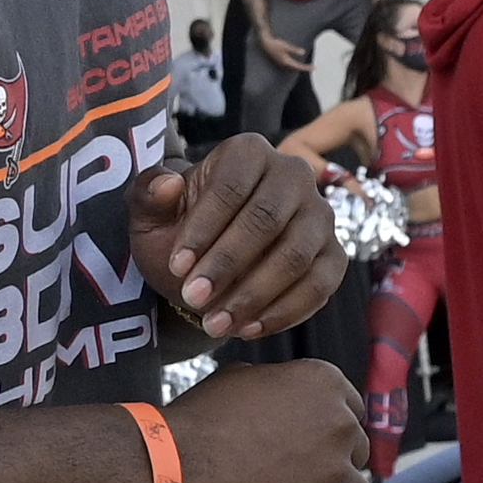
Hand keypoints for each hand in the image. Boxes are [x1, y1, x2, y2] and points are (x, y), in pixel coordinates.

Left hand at [139, 135, 338, 339]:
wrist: (209, 261)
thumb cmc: (179, 231)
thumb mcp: (151, 215)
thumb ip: (149, 196)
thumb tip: (167, 185)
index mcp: (248, 152)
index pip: (230, 187)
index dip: (203, 229)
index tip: (177, 266)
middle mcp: (293, 175)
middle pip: (266, 220)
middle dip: (227, 265)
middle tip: (193, 298)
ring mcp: (319, 216)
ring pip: (295, 256)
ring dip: (253, 295)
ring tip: (215, 323)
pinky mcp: (334, 255)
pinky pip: (319, 285)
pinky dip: (284, 312)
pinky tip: (248, 329)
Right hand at [159, 361, 365, 482]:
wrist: (165, 469)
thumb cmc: (196, 424)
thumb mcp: (241, 379)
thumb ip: (282, 389)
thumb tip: (291, 401)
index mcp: (323, 384)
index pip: (351, 413)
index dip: (327, 434)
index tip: (306, 447)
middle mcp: (338, 425)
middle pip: (355, 454)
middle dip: (330, 467)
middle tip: (293, 479)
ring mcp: (333, 475)